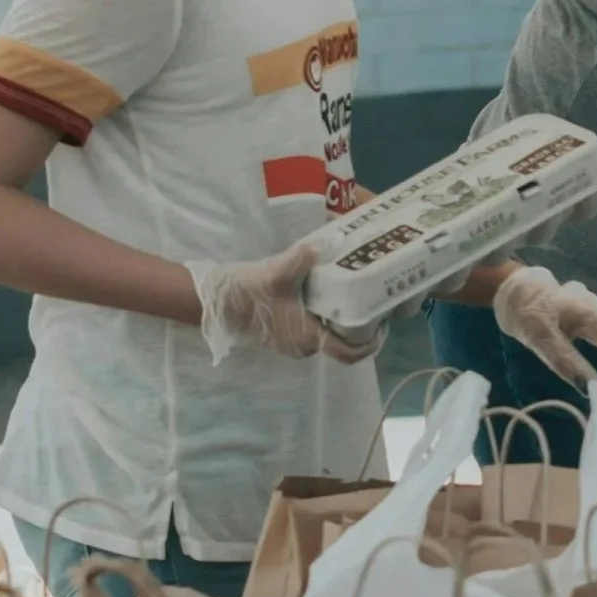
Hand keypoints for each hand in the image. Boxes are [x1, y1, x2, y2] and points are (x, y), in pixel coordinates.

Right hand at [186, 243, 384, 365]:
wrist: (213, 300)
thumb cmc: (246, 293)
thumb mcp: (276, 272)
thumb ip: (301, 258)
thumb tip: (325, 243)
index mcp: (308, 338)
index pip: (350, 353)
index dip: (371, 342)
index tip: (383, 323)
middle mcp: (305, 346)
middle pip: (343, 341)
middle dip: (360, 324)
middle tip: (374, 298)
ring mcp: (294, 341)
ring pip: (328, 333)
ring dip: (342, 318)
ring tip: (356, 291)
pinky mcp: (285, 332)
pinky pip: (314, 327)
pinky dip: (326, 314)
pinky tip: (330, 291)